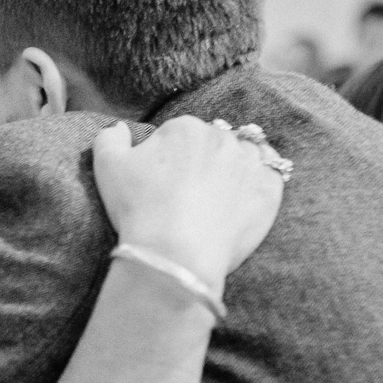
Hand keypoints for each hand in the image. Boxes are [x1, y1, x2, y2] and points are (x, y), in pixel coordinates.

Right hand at [93, 117, 287, 295]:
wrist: (175, 255)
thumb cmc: (139, 209)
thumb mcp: (107, 168)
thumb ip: (109, 138)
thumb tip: (119, 128)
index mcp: (185, 128)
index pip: (179, 133)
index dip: (169, 155)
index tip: (164, 179)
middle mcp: (222, 138)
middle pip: (214, 140)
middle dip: (204, 157)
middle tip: (190, 189)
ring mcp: (249, 163)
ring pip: (247, 151)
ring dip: (237, 162)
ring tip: (221, 188)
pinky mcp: (269, 190)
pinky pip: (274, 171)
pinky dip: (263, 176)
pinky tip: (248, 190)